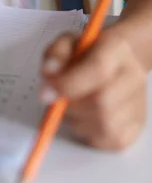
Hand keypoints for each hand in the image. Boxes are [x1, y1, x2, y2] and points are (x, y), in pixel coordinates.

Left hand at [40, 28, 146, 149]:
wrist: (118, 61)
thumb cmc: (89, 52)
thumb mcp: (67, 42)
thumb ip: (56, 54)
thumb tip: (49, 74)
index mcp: (116, 49)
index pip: (98, 69)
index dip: (68, 84)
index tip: (45, 93)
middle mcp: (133, 77)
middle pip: (102, 102)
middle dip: (70, 106)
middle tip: (55, 100)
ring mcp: (137, 104)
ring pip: (105, 126)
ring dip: (77, 121)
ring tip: (70, 106)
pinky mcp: (135, 127)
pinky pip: (108, 140)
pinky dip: (88, 133)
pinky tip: (82, 117)